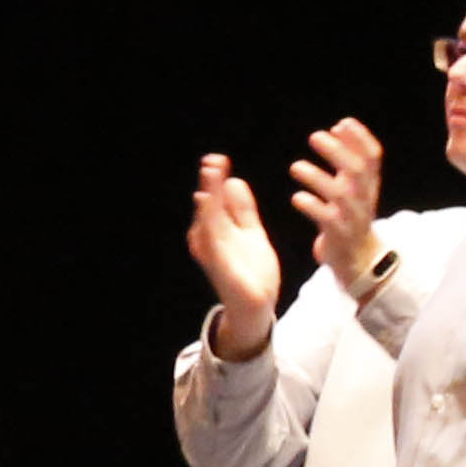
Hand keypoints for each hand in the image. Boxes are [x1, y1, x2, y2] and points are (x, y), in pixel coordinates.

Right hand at [187, 157, 286, 350]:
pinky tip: (209, 205)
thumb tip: (233, 180)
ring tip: (211, 175)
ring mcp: (212, 252)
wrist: (257, 306)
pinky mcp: (218, 265)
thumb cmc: (251, 271)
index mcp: (219, 230)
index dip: (215, 180)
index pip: (217, 200)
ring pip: (208, 219)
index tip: (218, 160)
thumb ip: (243, 210)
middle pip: (209, 206)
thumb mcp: (250, 233)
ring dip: (209, 197)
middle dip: (210, 184)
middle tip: (212, 161)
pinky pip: (211, 239)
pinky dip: (209, 221)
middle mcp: (211, 239)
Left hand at [290, 117, 388, 297]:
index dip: (360, 138)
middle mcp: (364, 198)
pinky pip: (326, 219)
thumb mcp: (354, 186)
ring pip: (340, 194)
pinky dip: (311, 206)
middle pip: (357, 171)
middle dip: (337, 151)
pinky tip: (296, 198)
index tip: (341, 123)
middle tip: (314, 136)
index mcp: (368, 184)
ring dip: (317, 177)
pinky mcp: (339, 235)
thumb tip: (339, 127)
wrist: (357, 259)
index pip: (373, 157)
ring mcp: (353, 217)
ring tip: (295, 167)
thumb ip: (348, 159)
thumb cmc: (349, 216)